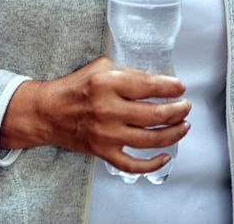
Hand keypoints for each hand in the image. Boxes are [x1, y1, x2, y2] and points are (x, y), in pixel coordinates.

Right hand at [0, 57, 189, 173]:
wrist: (47, 113)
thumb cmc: (73, 88)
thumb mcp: (98, 69)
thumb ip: (124, 71)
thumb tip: (153, 78)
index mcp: (107, 84)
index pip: (149, 85)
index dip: (170, 87)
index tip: (180, 87)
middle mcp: (108, 109)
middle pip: (155, 114)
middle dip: (178, 110)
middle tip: (186, 107)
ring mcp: (107, 134)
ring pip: (151, 139)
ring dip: (174, 133)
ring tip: (184, 126)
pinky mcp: (103, 152)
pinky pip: (132, 164)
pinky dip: (152, 164)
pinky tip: (165, 157)